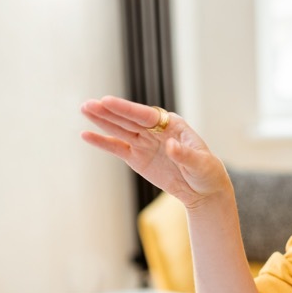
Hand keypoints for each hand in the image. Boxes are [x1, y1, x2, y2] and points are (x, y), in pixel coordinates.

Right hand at [80, 96, 228, 209]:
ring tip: (85, 109)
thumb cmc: (206, 172)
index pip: (146, 115)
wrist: (203, 190)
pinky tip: (86, 135)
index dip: (126, 109)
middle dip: (109, 112)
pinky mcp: (136, 158)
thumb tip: (170, 146)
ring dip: (102, 120)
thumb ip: (185, 154)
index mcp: (172, 125)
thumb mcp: (201, 164)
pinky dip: (102, 142)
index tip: (107, 101)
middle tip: (88, 104)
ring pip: (120, 130)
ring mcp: (144, 143)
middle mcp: (155, 130)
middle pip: (129, 119)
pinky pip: (117, 148)